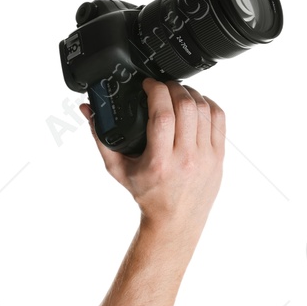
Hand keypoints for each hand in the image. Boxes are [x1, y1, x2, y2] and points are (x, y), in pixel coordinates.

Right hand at [81, 78, 225, 236]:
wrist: (175, 220)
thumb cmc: (147, 195)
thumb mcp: (118, 169)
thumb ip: (102, 137)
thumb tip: (88, 109)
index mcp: (160, 162)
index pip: (162, 115)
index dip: (156, 91)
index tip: (148, 85)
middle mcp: (186, 158)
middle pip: (185, 107)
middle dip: (172, 88)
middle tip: (162, 88)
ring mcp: (206, 157)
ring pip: (204, 109)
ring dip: (189, 93)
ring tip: (177, 94)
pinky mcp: (219, 156)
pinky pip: (218, 118)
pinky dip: (207, 104)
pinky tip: (195, 105)